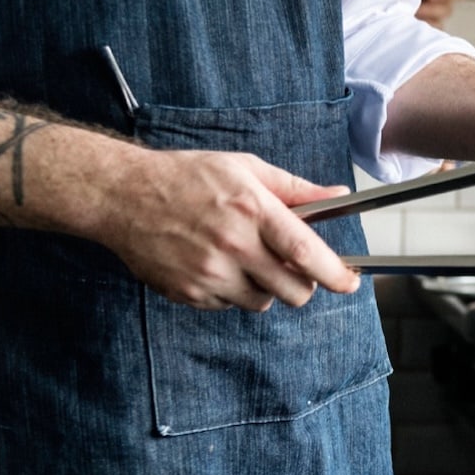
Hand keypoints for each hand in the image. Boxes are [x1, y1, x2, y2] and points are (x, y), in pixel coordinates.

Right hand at [91, 150, 362, 310]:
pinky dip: (232, 292)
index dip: (335, 274)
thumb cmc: (187, 177)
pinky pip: (228, 306)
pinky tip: (216, 264)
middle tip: (295, 269)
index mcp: (252, 210)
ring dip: (265, 288)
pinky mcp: (188, 293)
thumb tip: (337, 195)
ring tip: (246, 259)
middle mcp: (233, 245)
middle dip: (303, 285)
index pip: (306, 253)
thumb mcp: (245, 168)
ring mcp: (209, 274)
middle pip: (293, 291)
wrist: (123, 195)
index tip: (350, 282)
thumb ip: (295, 188)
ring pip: (262, 303)